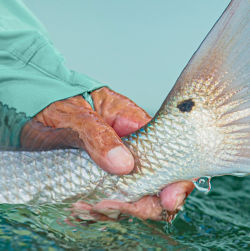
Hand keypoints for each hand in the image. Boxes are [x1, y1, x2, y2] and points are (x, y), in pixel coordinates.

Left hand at [21, 87, 193, 219]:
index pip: (166, 149)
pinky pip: (114, 200)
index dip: (174, 176)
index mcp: (132, 121)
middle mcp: (130, 144)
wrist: (34, 114)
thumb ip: (98, 136)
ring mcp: (118, 162)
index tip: (169, 199)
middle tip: (112, 206)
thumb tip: (124, 164)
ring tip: (86, 206)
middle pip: (156, 178)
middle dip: (144, 202)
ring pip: (135, 194)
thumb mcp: (73, 117)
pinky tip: (82, 207)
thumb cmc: (55, 107)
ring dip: (117, 208)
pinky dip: (102, 210)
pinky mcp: (104, 176)